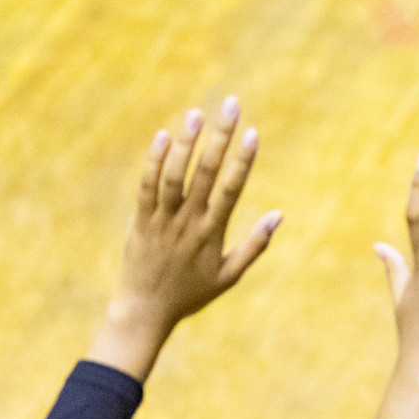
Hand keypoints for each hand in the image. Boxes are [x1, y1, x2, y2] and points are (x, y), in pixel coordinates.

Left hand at [86, 97, 281, 381]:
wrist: (143, 312)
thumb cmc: (191, 294)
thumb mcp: (230, 276)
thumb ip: (255, 245)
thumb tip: (280, 215)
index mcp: (212, 232)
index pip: (231, 189)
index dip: (243, 160)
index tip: (252, 133)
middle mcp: (188, 222)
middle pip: (205, 172)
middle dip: (219, 137)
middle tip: (230, 106)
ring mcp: (162, 220)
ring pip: (174, 175)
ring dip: (186, 142)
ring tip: (197, 113)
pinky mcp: (139, 221)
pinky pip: (146, 187)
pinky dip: (154, 161)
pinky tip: (163, 137)